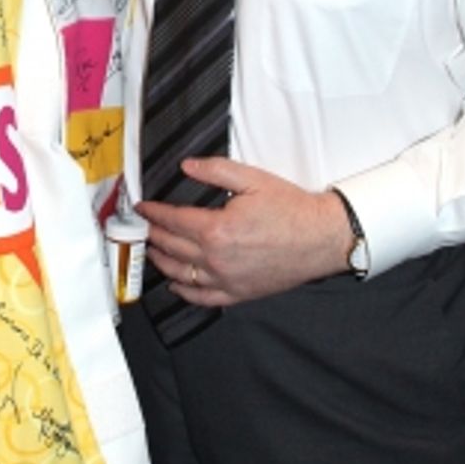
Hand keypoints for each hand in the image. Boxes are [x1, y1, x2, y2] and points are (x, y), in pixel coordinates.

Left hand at [137, 157, 351, 305]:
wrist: (322, 238)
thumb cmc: (291, 209)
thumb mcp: (253, 180)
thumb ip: (215, 170)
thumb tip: (186, 165)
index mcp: (216, 229)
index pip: (172, 220)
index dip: (153, 212)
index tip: (142, 207)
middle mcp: (216, 259)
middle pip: (171, 246)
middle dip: (152, 234)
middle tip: (143, 226)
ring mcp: (226, 280)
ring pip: (180, 274)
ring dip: (161, 261)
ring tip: (152, 250)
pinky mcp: (238, 294)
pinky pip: (202, 297)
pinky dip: (184, 292)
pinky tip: (175, 285)